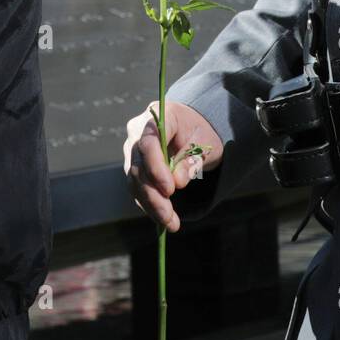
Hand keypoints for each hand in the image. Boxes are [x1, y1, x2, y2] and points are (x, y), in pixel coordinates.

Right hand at [124, 101, 224, 232]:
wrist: (195, 129)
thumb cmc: (202, 131)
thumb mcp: (206, 143)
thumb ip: (191, 159)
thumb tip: (178, 181)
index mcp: (160, 115)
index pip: (149, 142)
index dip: (156, 167)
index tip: (170, 190)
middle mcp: (139, 131)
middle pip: (138, 165)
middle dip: (153, 195)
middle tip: (169, 217)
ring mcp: (133, 149)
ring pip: (134, 181)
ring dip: (151, 205)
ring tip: (171, 223)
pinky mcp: (133, 166)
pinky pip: (137, 188)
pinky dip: (150, 205)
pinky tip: (164, 219)